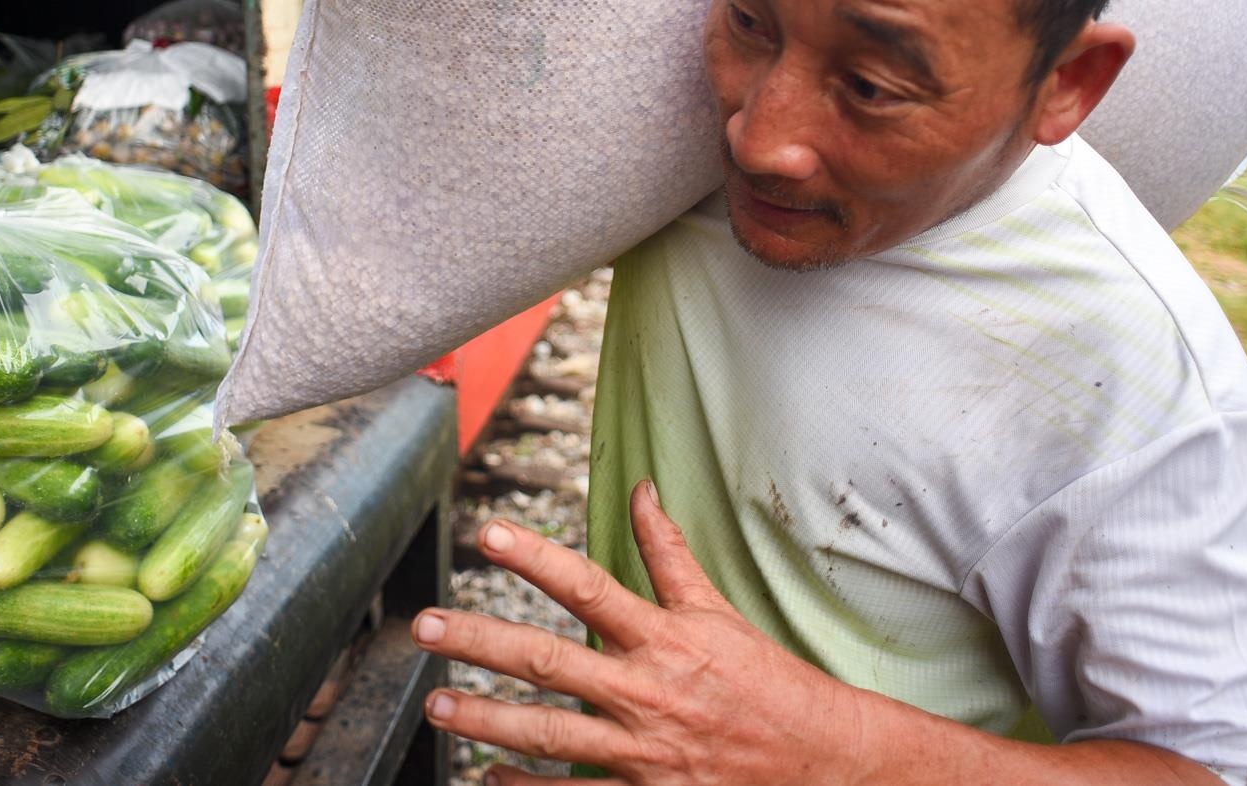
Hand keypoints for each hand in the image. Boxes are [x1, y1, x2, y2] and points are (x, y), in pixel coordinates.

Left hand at [412, 480, 868, 784]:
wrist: (822, 763)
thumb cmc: (766, 681)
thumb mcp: (718, 611)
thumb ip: (669, 553)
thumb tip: (642, 489)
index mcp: (663, 638)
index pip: (588, 586)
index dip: (536, 557)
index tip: (487, 532)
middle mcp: (646, 692)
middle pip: (548, 662)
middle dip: (480, 642)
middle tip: (424, 627)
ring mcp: (643, 753)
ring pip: (549, 736)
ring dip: (486, 721)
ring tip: (436, 706)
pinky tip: (486, 782)